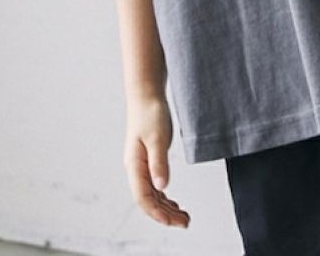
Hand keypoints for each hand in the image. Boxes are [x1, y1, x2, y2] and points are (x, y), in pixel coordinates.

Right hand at [123, 95, 189, 227]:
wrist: (146, 95)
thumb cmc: (150, 113)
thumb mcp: (157, 137)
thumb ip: (159, 162)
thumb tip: (162, 187)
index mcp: (134, 165)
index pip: (143, 197)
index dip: (157, 212)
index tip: (173, 221)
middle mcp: (136, 169)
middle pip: (148, 200)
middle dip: (165, 215)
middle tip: (185, 223)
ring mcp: (142, 166)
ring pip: (152, 195)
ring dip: (166, 208)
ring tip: (183, 218)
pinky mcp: (149, 161)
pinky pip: (155, 186)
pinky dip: (164, 197)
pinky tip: (174, 204)